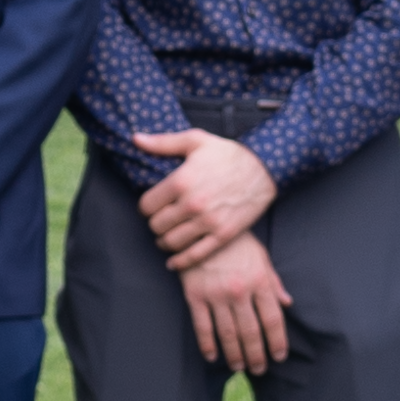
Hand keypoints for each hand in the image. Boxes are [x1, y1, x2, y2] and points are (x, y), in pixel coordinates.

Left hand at [133, 129, 279, 262]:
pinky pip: (194, 256)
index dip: (146, 207)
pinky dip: (180, 261)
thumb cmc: (228, 153)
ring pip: (171, 243)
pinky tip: (173, 261)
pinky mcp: (223, 235)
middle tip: (160, 221)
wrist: (264, 168)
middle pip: (156, 226)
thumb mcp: (196, 141)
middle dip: (155, 224)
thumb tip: (136, 139)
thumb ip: (163, 143)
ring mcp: (208, 222)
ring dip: (164, 242)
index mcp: (181, 181)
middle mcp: (192, 204)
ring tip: (166, 236)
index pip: (146, 206)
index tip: (151, 207)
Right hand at [176, 232, 294, 373]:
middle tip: (259, 369)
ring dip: (235, 355)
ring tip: (239, 367)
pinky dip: (208, 345)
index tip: (278, 356)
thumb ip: (274, 282)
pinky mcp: (195, 295)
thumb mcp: (261, 257)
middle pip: (251, 332)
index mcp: (259, 281)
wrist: (203, 225)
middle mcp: (240, 290)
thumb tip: (288, 303)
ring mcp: (216, 294)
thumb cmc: (237, 242)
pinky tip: (213, 357)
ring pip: (228, 334)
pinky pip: (202, 327)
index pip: (273, 319)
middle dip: (257, 355)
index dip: (277, 341)